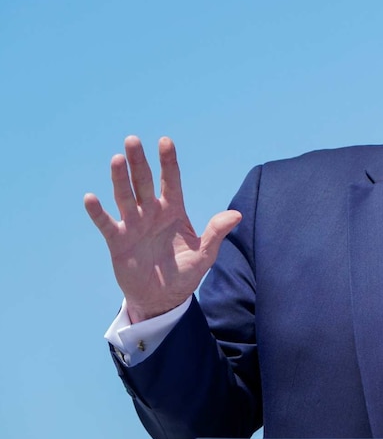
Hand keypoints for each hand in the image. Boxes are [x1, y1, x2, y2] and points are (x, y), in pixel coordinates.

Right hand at [84, 136, 241, 322]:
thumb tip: (237, 215)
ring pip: (125, 197)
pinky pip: (106, 224)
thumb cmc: (185, 274)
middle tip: (132, 140)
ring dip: (120, 179)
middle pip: (143, 182)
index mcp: (173, 211)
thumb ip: (216, 233)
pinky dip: (98, 212)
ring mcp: (133, 225)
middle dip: (139, 162)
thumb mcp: (205, 254)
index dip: (168, 162)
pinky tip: (91, 198)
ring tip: (117, 159)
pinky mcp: (118, 241)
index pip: (171, 181)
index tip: (165, 141)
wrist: (163, 298)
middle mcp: (152, 213)